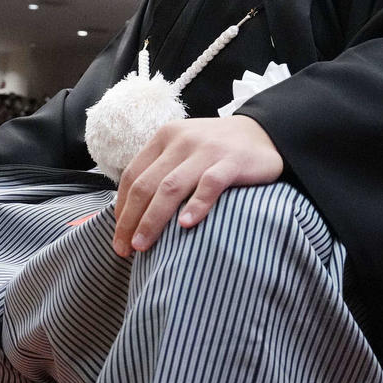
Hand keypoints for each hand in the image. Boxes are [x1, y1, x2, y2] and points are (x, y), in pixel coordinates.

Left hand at [112, 115, 282, 257]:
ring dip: (153, 219)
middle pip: (147, 185)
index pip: (133, 176)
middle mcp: (182, 141)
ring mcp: (207, 150)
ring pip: (171, 187)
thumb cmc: (217, 150)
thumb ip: (161, 169)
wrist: (265, 133)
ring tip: (143, 245)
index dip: (121, 209)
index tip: (118, 236)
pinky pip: (209, 185)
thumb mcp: (184, 148)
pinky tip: (186, 225)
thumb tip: (131, 211)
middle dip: (131, 220)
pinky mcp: (232, 161)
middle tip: (125, 249)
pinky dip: (196, 205)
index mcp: (165, 137)